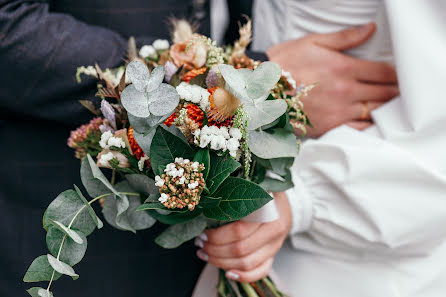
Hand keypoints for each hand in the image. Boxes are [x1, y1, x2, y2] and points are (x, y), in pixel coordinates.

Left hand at [195, 192, 290, 282]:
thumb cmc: (265, 194)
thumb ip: (235, 195)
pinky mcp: (273, 256)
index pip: (239, 231)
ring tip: (205, 254)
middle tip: (200, 244)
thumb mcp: (253, 186)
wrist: (287, 204)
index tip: (202, 233)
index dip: (217, 236)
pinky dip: (243, 276)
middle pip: (241, 249)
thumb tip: (207, 206)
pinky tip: (228, 273)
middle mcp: (274, 231)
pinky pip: (260, 272)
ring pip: (247, 263)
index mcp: (268, 212)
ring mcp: (274, 246)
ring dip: (222, 262)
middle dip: (215, 250)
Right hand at [267, 23, 398, 137]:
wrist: (260, 92)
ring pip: (375, 112)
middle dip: (396, 91)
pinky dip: (369, 125)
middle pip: (385, 93)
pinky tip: (370, 120)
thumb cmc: (284, 65)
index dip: (397, 73)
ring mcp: (338, 112)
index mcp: (344, 68)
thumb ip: (344, 38)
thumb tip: (370, 29)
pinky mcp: (329, 128)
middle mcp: (345, 92)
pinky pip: (358, 130)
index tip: (401, 75)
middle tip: (400, 90)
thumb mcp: (312, 43)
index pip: (384, 72)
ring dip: (386, 108)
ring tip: (389, 105)